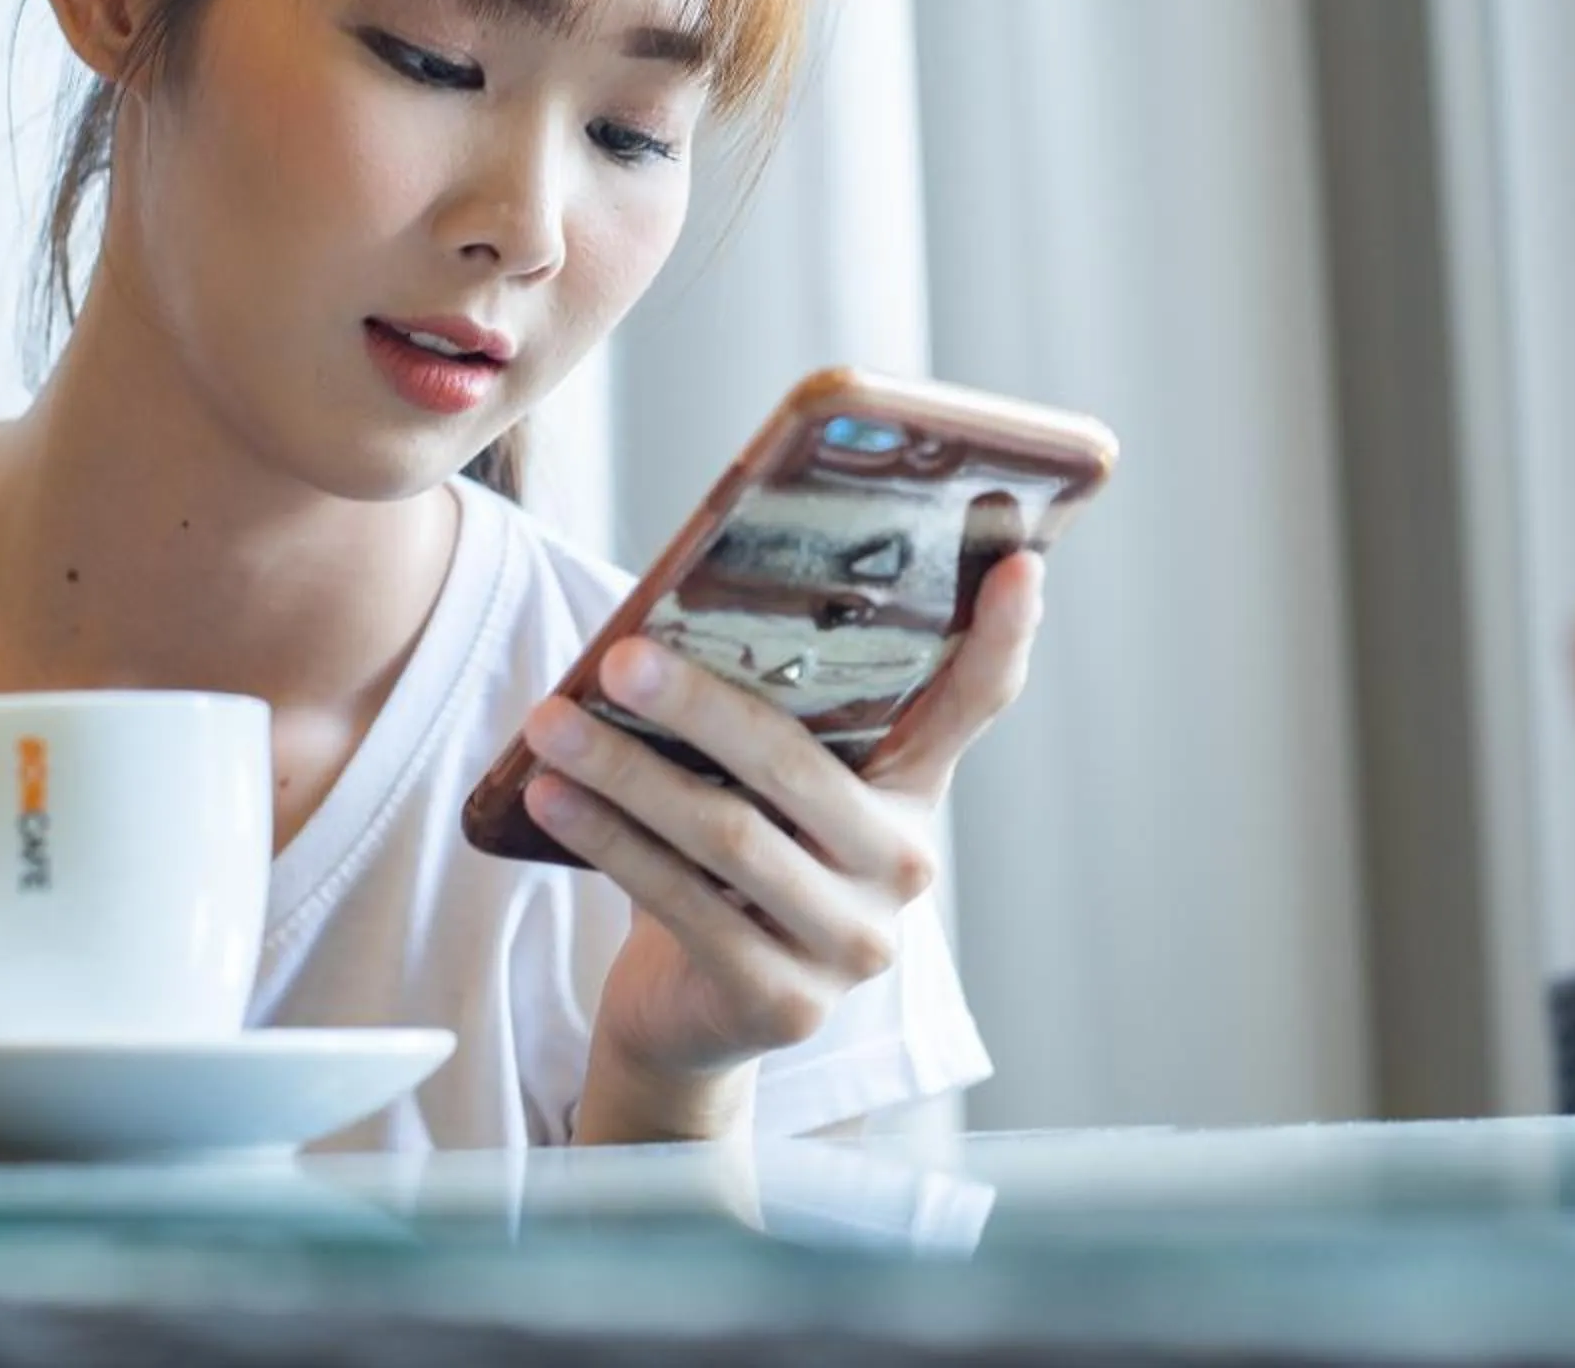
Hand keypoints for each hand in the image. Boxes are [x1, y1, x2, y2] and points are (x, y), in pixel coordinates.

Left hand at [523, 551, 1047, 1137]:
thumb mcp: (751, 782)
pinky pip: (686, 905)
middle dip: (699, 705)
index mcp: (910, 790)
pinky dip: (609, 843)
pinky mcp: (787, 1002)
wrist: (687, 1011)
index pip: (973, 706)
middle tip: (621, 656)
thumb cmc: (719, 856)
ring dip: (626, 773)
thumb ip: (756, 710)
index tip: (1023, 563)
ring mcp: (853, 943)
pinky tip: (553, 798)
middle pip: (799, 767)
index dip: (1002, 638)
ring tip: (551, 722)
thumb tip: (671, 607)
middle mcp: (902, 866)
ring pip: (728, 836)